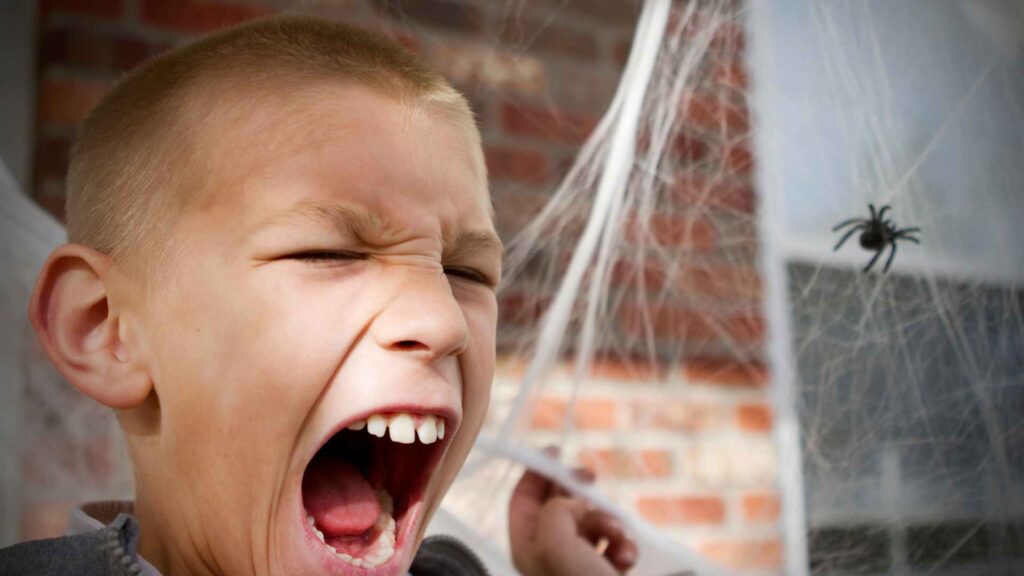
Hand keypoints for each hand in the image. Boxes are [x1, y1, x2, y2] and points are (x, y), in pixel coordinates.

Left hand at [508, 454, 637, 574]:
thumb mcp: (556, 543)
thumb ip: (556, 511)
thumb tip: (575, 502)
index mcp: (527, 546)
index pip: (523, 497)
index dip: (537, 472)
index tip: (556, 451)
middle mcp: (549, 552)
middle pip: (559, 504)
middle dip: (579, 492)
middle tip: (591, 477)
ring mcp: (576, 561)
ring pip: (592, 522)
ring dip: (609, 521)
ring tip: (616, 534)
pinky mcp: (602, 569)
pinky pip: (614, 542)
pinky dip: (624, 543)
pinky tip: (626, 556)